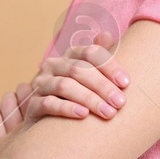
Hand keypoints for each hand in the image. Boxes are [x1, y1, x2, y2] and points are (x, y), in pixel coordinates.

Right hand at [0, 31, 131, 149]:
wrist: (49, 123)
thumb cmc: (79, 97)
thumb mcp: (91, 76)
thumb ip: (100, 57)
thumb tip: (108, 35)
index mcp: (70, 56)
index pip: (90, 53)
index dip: (109, 66)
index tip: (126, 83)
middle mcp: (53, 66)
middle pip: (78, 70)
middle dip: (102, 86)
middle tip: (120, 103)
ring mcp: (41, 85)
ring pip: (65, 86)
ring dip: (89, 99)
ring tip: (108, 113)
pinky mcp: (32, 105)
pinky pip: (49, 103)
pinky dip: (67, 108)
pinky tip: (83, 115)